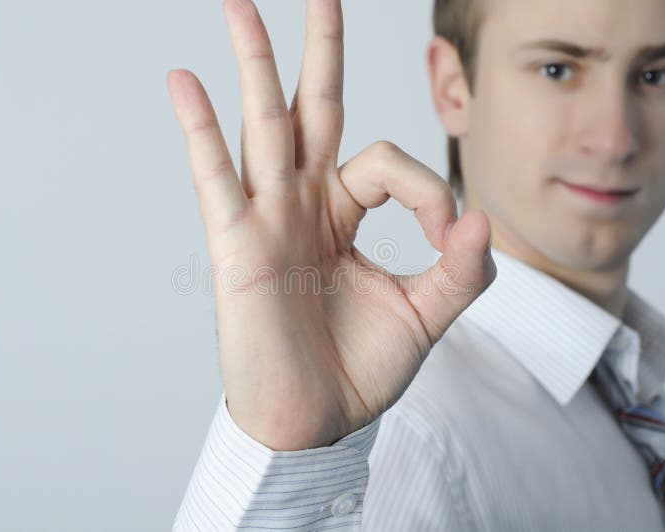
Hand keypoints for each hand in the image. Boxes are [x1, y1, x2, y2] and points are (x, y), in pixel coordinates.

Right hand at [167, 0, 494, 450]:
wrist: (314, 423)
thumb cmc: (359, 370)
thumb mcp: (427, 315)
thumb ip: (461, 269)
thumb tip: (480, 216)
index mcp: (344, 214)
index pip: (390, 163)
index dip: (431, 189)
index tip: (451, 240)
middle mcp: (304, 205)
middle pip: (313, 110)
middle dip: (318, 50)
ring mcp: (268, 219)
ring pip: (261, 125)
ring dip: (254, 64)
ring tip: (242, 5)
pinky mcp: (239, 245)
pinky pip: (215, 177)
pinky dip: (200, 129)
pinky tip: (184, 80)